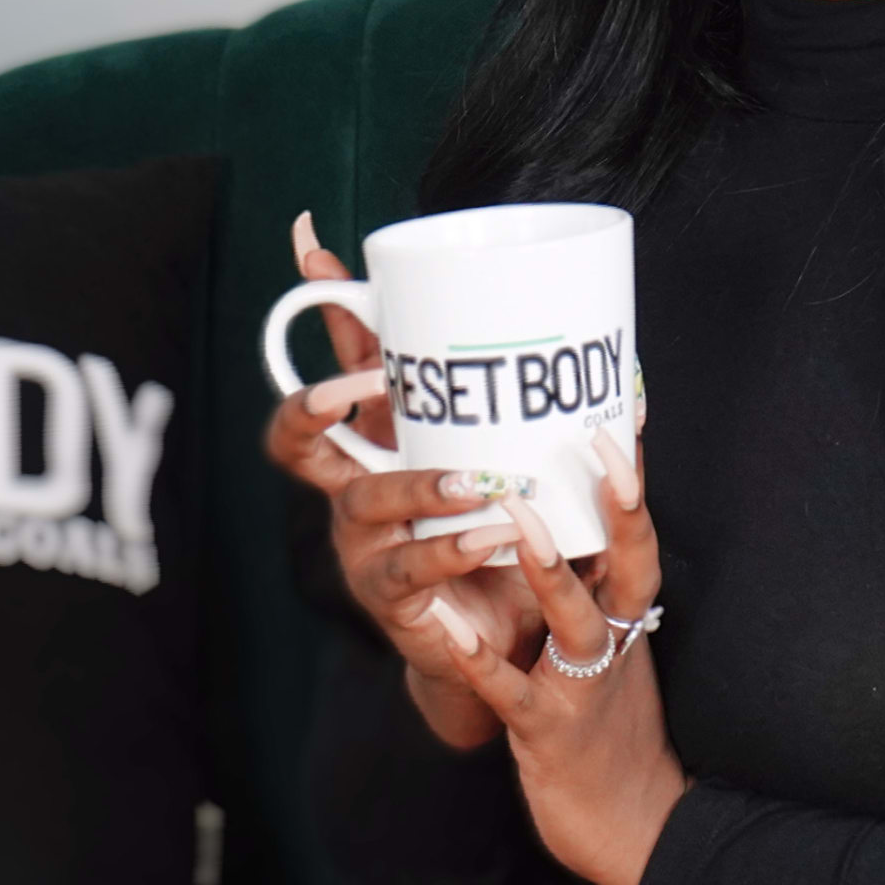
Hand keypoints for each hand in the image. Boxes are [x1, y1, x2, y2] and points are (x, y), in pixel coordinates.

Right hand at [260, 213, 542, 749]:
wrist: (513, 637)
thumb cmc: (506, 530)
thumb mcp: (513, 455)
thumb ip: (540, 401)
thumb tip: (588, 330)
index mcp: (375, 446)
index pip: (331, 363)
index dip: (315, 316)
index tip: (314, 247)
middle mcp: (352, 491)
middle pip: (296, 441)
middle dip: (317, 405)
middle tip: (365, 383)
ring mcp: (364, 547)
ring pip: (365, 503)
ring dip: (420, 486)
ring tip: (477, 480)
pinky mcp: (393, 599)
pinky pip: (411, 568)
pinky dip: (455, 548)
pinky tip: (496, 535)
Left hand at [437, 429, 685, 884]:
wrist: (631, 829)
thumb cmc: (609, 730)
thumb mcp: (612, 652)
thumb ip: (598, 587)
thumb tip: (575, 516)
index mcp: (628, 620)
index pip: (639, 537)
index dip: (633, 476)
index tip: (626, 409)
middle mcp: (616, 644)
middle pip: (629, 563)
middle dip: (616, 502)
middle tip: (597, 436)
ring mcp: (585, 687)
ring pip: (574, 618)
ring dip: (546, 564)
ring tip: (513, 510)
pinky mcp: (548, 733)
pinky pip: (511, 691)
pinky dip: (481, 658)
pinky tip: (443, 626)